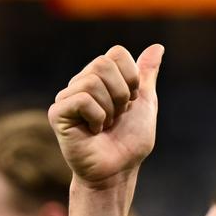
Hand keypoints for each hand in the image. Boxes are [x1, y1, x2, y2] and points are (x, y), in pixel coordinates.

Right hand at [48, 44, 162, 186]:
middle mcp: (81, 83)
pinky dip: (97, 117)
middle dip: (121, 93)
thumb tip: (158, 46)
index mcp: (100, 77)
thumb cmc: (130, 141)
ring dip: (109, 109)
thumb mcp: (145, 103)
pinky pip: (82, 100)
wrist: (119, 169)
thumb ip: (147, 74)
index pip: (116, 54)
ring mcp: (67, 97)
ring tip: (105, 125)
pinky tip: (93, 131)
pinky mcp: (57, 112)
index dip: (131, 78)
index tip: (130, 102)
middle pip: (103, 63)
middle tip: (117, 115)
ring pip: (93, 82)